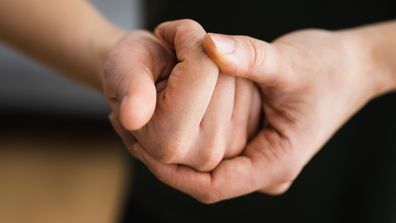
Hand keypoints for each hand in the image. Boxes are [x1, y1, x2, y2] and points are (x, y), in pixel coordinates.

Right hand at [104, 20, 260, 171]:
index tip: (166, 45)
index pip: (203, 69)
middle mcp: (200, 155)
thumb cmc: (133, 69)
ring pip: (242, 84)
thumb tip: (133, 117)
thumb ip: (131, 88)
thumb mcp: (124, 65)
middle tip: (174, 69)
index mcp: (166, 142)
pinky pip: (252, 92)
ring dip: (218, 71)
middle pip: (226, 78)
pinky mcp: (242, 143)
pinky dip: (233, 81)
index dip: (187, 42)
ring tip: (186, 82)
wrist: (146, 82)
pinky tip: (206, 93)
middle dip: (203, 60)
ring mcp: (225, 150)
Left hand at [127, 28, 387, 202]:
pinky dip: (190, 135)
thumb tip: (206, 45)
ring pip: (206, 165)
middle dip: (164, 158)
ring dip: (173, 147)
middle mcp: (265, 169)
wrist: (352, 68)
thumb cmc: (328, 68)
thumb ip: (247, 56)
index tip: (138, 144)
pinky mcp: (256, 145)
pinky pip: (215, 149)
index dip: (170, 171)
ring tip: (141, 121)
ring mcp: (260, 159)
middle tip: (129, 129)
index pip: (211, 187)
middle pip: (203, 178)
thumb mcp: (288, 62)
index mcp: (275, 163)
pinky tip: (170, 113)